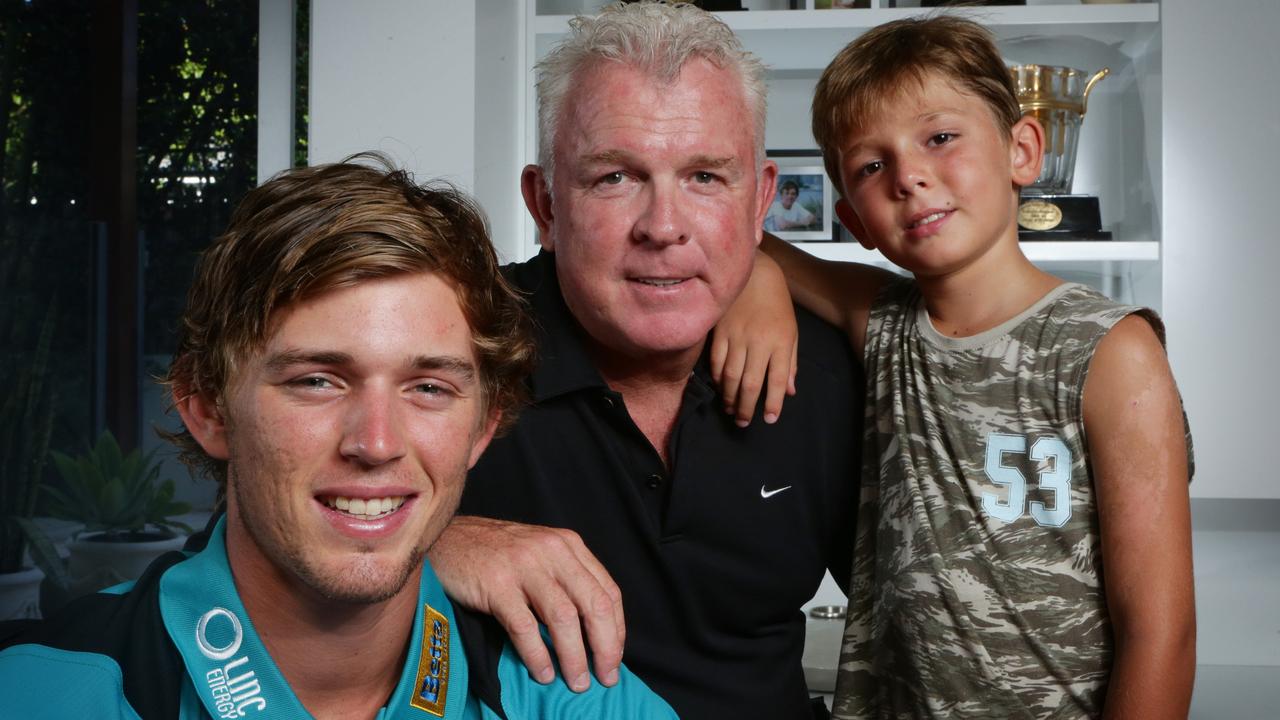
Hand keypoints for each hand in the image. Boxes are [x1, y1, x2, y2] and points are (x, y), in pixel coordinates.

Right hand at [427, 515, 624, 691]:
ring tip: (576, 681)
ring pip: (564, 618)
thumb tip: (594, 632)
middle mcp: (551, 551)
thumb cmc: (495, 554)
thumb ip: (566, 580)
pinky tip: (542, 673)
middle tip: (606, 677)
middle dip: (605, 647)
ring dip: (574, 657)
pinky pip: (525, 627)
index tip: (614, 658)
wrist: (445, 539)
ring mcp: (524, 566)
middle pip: (594, 604)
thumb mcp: (540, 554)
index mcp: (568, 545)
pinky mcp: (496, 584)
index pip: (608, 591)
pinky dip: (537, 655)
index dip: (616, 630)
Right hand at [711, 251, 797, 426]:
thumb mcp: (792, 332)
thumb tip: (788, 392)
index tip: (769, 418)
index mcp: (781, 342)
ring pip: (730, 376)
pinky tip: (721, 386)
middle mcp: (759, 341)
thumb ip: (790, 363)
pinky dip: (717, 378)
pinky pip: (716, 361)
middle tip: (743, 422)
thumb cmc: (777, 304)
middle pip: (750, 383)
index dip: (773, 403)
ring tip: (731, 409)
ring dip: (729, 397)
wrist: (756, 273)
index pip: (777, 380)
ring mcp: (737, 336)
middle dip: (746, 407)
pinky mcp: (720, 331)